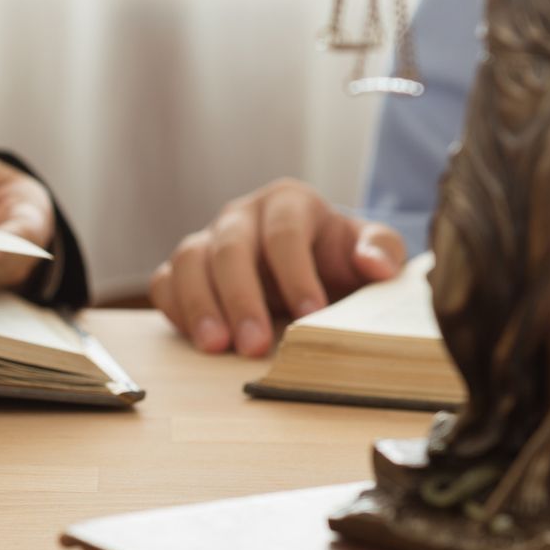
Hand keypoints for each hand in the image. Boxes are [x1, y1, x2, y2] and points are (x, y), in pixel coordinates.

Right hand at [149, 178, 406, 356]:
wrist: (312, 270)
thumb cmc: (340, 259)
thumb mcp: (373, 250)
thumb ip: (382, 250)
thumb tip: (374, 264)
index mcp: (288, 202)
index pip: (285, 233)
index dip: (296, 275)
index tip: (311, 316)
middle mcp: (241, 216)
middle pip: (231, 247)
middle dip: (242, 298)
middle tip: (254, 345)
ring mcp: (208, 240)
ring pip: (189, 261)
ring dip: (200, 305)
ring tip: (216, 347)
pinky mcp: (184, 270)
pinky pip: (166, 283)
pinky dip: (176, 309)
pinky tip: (197, 340)